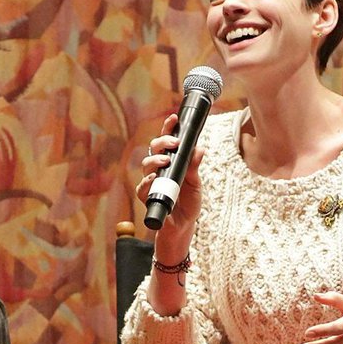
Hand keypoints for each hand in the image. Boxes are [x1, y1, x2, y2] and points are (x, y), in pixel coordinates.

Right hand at [135, 112, 203, 242]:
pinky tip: (154, 178)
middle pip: (154, 148)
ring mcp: (151, 181)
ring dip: (155, 159)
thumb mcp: (196, 184)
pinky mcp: (147, 196)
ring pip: (146, 164)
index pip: (167, 141)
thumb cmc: (188, 202)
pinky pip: (143, 186)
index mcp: (171, 162)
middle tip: (174, 143)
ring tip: (166, 160)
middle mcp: (159, 168)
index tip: (174, 117)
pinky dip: (148, 181)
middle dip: (162, 142)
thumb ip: (195, 167)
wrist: (183, 226)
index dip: (168, 128)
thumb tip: (200, 148)